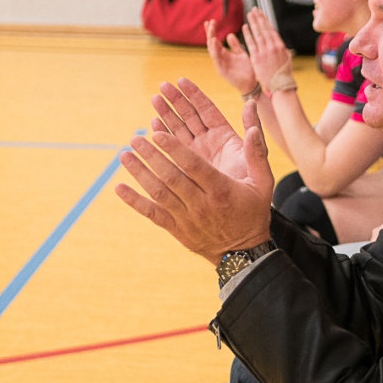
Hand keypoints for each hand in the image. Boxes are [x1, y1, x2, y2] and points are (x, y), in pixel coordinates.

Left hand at [116, 78, 274, 263]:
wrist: (243, 253)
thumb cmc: (253, 211)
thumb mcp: (264, 183)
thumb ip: (257, 154)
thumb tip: (252, 129)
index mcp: (221, 190)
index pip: (194, 166)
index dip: (175, 149)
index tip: (158, 133)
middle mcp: (201, 204)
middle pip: (172, 177)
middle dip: (152, 156)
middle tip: (136, 138)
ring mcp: (186, 218)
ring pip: (159, 193)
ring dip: (140, 173)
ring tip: (125, 155)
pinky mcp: (176, 229)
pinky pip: (152, 214)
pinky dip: (134, 201)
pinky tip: (119, 188)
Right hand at [206, 20, 256, 94]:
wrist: (252, 84)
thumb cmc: (248, 70)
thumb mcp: (242, 54)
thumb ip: (235, 46)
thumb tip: (229, 34)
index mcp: (225, 54)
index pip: (216, 41)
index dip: (213, 31)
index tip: (211, 21)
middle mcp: (221, 59)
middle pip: (211, 44)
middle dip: (210, 33)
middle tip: (210, 22)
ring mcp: (220, 65)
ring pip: (212, 51)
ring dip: (211, 41)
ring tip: (211, 32)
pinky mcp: (222, 71)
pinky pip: (217, 60)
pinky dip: (215, 51)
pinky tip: (214, 42)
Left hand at [243, 8, 292, 90]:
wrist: (280, 85)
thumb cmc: (284, 74)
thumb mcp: (286, 60)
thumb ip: (284, 51)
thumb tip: (284, 47)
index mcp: (280, 46)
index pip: (272, 30)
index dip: (266, 21)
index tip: (262, 14)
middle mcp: (273, 46)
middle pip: (264, 29)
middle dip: (259, 18)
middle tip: (254, 9)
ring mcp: (265, 51)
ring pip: (258, 33)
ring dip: (253, 22)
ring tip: (249, 14)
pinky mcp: (257, 57)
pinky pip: (251, 43)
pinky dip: (247, 34)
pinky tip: (244, 27)